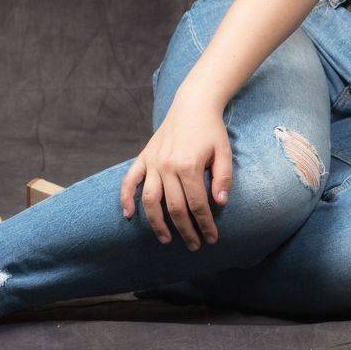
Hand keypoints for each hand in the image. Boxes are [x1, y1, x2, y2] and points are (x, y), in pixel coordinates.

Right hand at [119, 94, 232, 250]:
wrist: (193, 105)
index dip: (205, 224)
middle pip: (174, 208)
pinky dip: (126, 198)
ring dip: (157, 223)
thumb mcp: (224, 152)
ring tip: (166, 239)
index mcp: (189, 165)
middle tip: (194, 245)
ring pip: (150, 200)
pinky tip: (128, 215)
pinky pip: (130, 181)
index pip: (197, 204)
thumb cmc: (211, 130)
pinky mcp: (143, 158)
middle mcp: (167, 166)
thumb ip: (223, 178)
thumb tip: (220, 204)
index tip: (212, 238)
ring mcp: (153, 162)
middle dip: (185, 230)